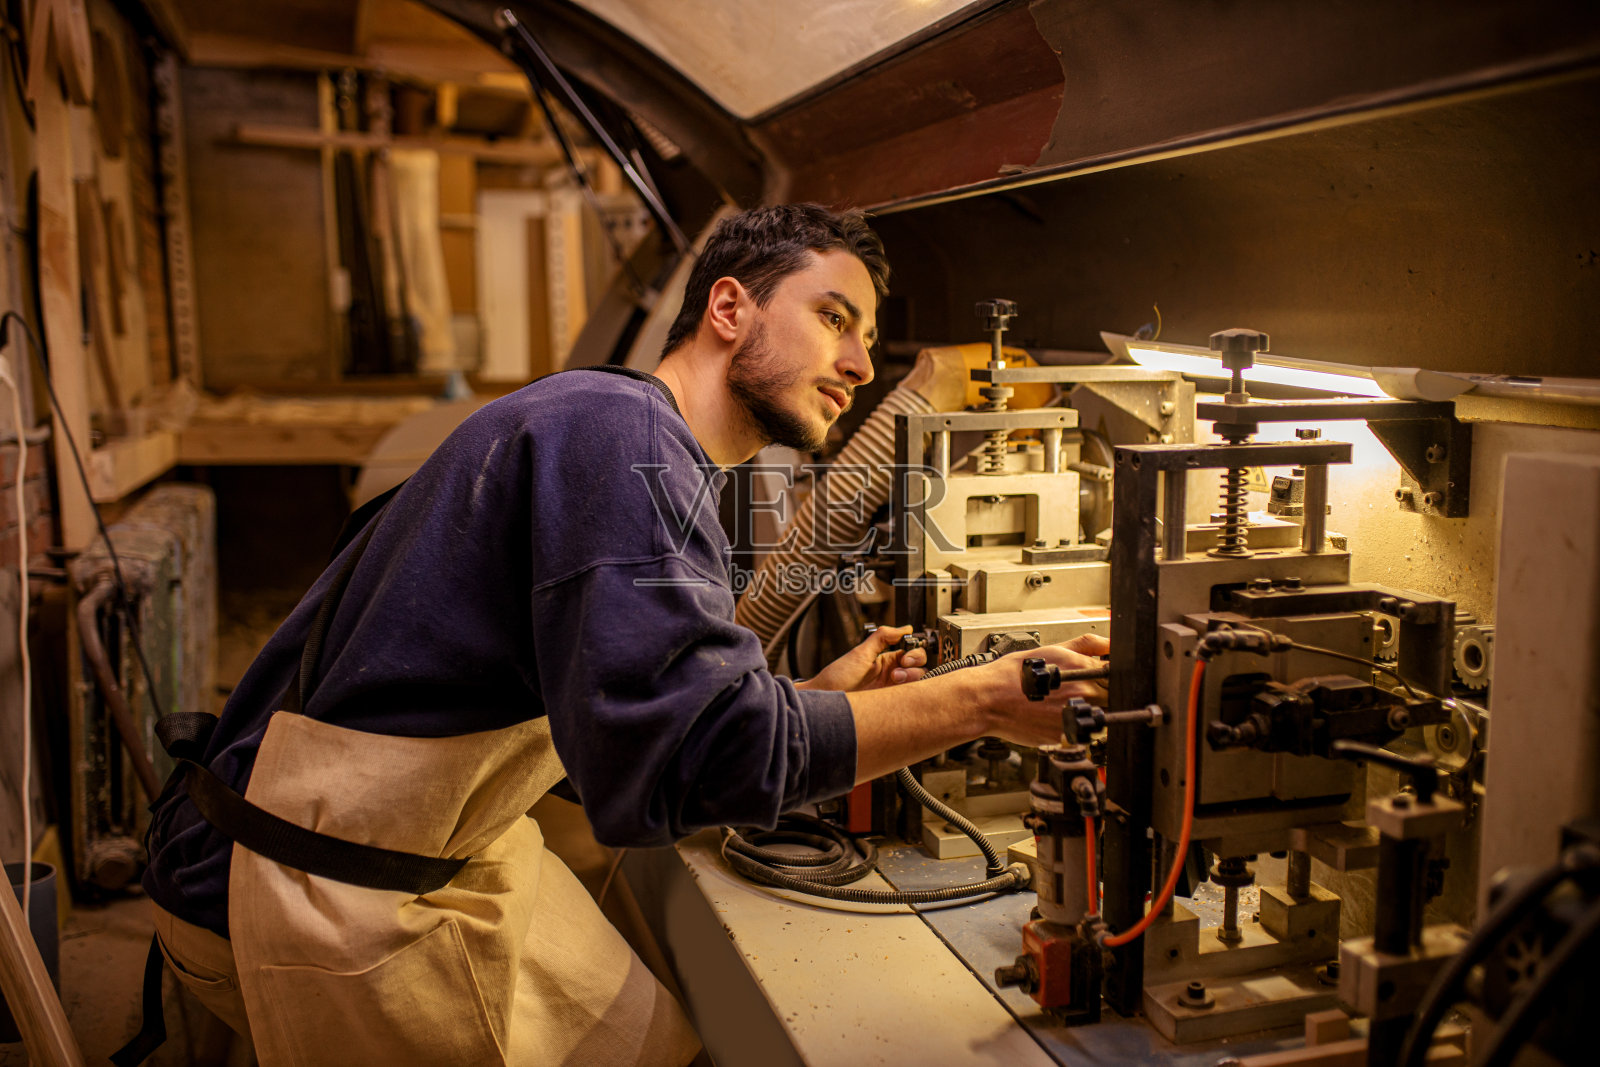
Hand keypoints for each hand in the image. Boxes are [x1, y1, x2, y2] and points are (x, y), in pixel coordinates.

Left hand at [797, 625, 928, 692]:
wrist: (826, 698)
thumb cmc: (837, 677)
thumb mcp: (860, 653)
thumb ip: (882, 637)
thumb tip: (905, 627)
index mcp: (885, 659)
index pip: (911, 652)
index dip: (914, 652)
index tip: (905, 656)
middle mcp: (891, 674)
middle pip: (919, 666)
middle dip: (915, 664)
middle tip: (900, 667)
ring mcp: (891, 689)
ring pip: (917, 681)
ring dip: (911, 677)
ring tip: (895, 679)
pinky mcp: (890, 703)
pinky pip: (908, 698)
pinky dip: (910, 693)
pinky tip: (897, 689)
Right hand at [973, 633, 1110, 746]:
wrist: (990, 699)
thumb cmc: (1014, 674)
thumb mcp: (1052, 649)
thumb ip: (1087, 644)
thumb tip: (1111, 643)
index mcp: (1083, 669)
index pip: (1116, 675)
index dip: (1109, 678)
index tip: (1099, 680)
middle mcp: (1083, 693)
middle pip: (1112, 698)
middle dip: (1100, 696)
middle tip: (1076, 693)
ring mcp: (1075, 716)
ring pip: (1099, 718)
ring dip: (1089, 713)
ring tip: (1065, 706)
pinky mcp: (1066, 736)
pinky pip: (1082, 734)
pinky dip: (1074, 728)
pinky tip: (1055, 718)